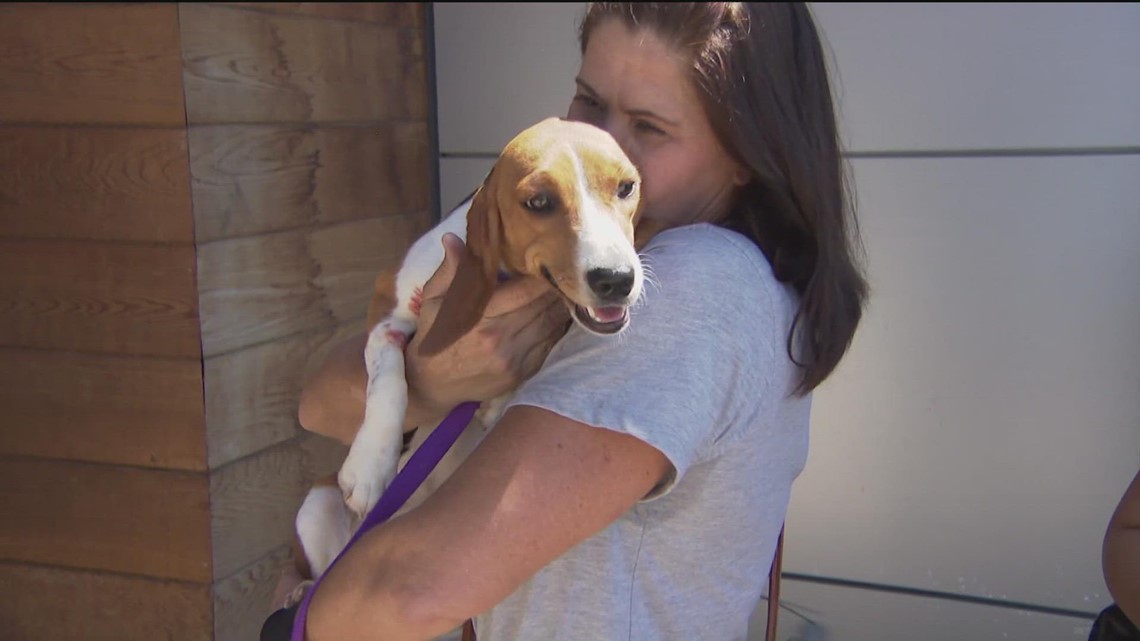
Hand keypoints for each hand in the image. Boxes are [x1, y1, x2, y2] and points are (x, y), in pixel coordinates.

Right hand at [404, 233, 569, 425]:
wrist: (433, 383)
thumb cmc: (435, 335)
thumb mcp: (434, 300)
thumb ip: (450, 270)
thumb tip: (453, 239)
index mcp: (478, 317)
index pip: (524, 290)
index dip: (541, 275)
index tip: (549, 261)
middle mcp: (499, 338)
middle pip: (542, 306)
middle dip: (555, 288)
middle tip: (565, 272)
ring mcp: (513, 359)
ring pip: (551, 325)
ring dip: (560, 306)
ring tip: (567, 289)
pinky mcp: (522, 373)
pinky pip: (549, 345)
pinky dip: (557, 328)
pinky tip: (559, 314)